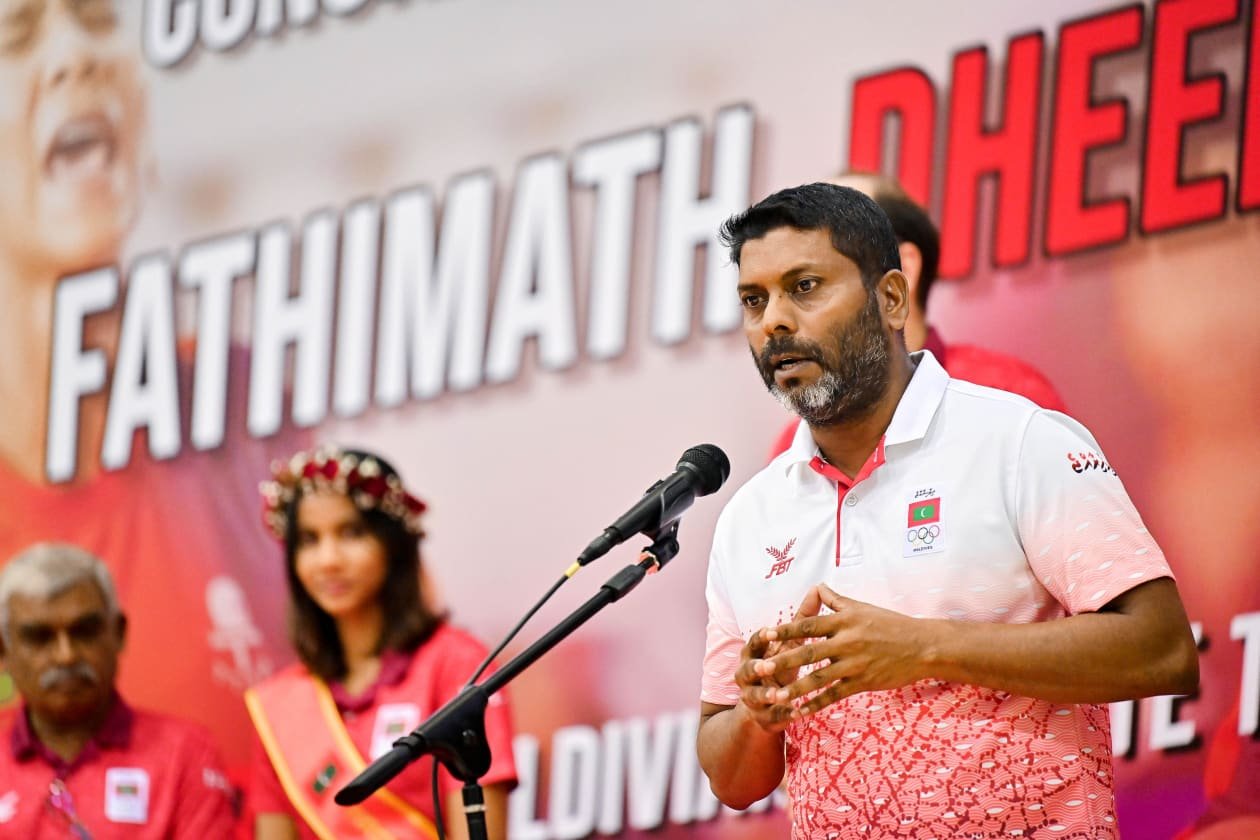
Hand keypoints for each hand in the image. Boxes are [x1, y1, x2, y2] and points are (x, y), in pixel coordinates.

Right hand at [733, 588, 827, 732]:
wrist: (765, 705)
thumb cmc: (781, 665)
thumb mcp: (789, 644)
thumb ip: (802, 620)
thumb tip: (816, 589)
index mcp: (751, 654)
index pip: (753, 643)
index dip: (760, 638)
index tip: (770, 630)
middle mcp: (746, 676)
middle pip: (746, 670)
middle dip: (756, 668)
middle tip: (767, 666)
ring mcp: (751, 698)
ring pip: (755, 696)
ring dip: (767, 695)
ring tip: (780, 694)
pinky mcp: (762, 718)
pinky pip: (772, 717)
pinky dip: (783, 715)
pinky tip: (798, 713)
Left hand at [757, 584, 929, 719]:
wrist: (923, 646)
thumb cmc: (891, 624)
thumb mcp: (862, 608)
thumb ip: (836, 600)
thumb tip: (816, 586)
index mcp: (844, 622)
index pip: (809, 625)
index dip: (785, 631)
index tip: (764, 635)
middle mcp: (847, 642)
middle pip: (809, 653)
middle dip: (783, 662)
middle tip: (759, 669)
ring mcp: (855, 665)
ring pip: (819, 679)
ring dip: (795, 689)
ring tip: (774, 695)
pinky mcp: (863, 683)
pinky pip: (835, 695)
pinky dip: (816, 705)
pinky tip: (799, 711)